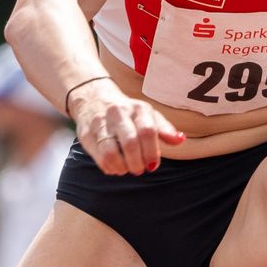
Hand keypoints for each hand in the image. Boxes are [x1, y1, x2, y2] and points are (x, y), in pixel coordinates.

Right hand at [72, 85, 186, 174]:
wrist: (93, 97)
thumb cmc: (127, 112)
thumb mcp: (148, 115)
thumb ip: (165, 129)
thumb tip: (180, 140)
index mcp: (138, 108)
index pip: (148, 131)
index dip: (152, 152)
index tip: (152, 165)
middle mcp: (118, 113)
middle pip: (130, 143)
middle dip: (137, 163)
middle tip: (140, 169)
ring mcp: (100, 123)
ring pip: (111, 153)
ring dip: (122, 167)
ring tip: (127, 168)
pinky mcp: (86, 134)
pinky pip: (98, 157)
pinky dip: (109, 167)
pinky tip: (115, 166)